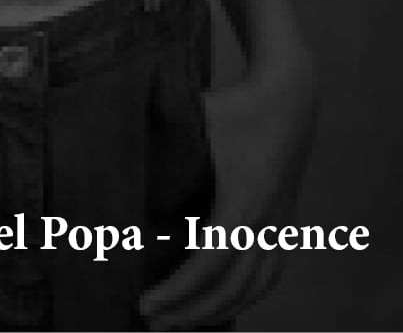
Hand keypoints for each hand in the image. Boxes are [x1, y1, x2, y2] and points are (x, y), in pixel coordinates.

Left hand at [140, 47, 317, 329]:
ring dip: (217, 310)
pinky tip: (220, 304)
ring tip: (180, 321)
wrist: (291, 94)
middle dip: (190, 311)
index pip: (208, 263)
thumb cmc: (236, 104)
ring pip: (255, 287)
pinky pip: (270, 275)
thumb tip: (111, 145)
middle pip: (231, 287)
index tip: (143, 304)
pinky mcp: (286, 223)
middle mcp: (267, 220)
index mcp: (243, 199)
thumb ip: (158, 132)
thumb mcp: (196, 114)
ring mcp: (281, 224)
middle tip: (151, 322)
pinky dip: (244, 297)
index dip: (176, 290)